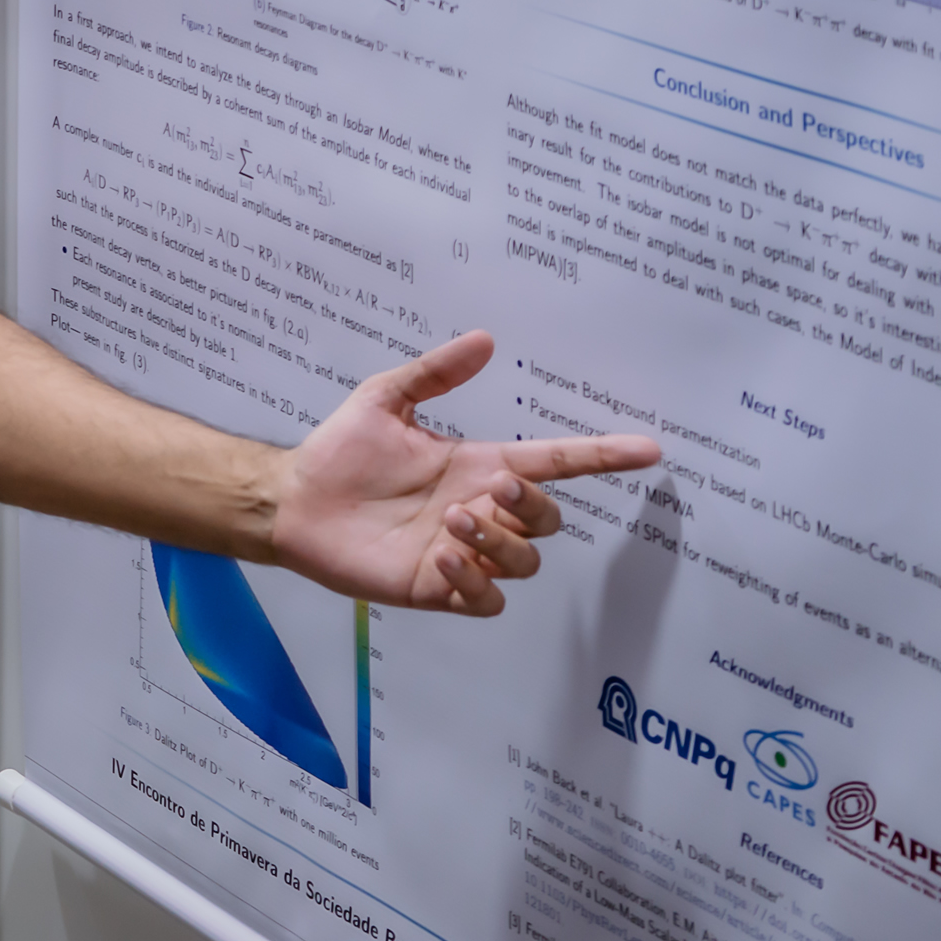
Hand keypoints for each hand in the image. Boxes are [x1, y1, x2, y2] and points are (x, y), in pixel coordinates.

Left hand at [265, 333, 659, 615]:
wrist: (294, 501)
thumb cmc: (341, 452)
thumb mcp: (385, 400)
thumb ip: (434, 373)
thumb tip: (485, 339)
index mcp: (478, 466)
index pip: (556, 462)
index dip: (602, 456)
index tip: (647, 448)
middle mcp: (480, 511)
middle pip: (548, 519)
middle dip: (534, 504)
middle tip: (494, 486)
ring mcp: (462, 554)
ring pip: (523, 561)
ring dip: (499, 541)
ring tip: (451, 520)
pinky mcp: (436, 589)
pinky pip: (485, 601)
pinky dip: (476, 584)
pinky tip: (442, 558)